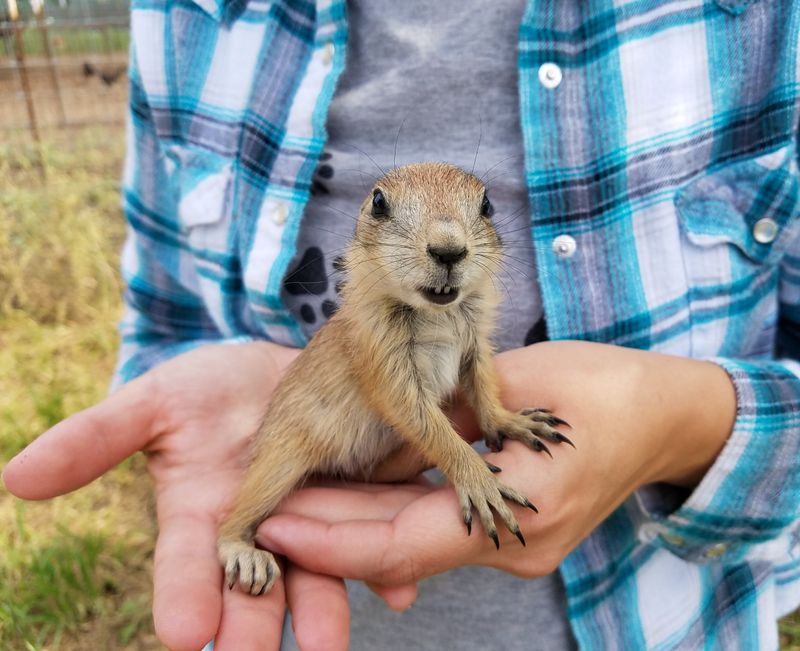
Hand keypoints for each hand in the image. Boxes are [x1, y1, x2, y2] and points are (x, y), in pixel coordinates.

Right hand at [1, 342, 350, 650]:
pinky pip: (369, 537)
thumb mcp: (153, 403)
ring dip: (321, 608)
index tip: (183, 630)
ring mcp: (307, 519)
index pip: (185, 563)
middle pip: (252, 586)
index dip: (183, 595)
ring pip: (314, 572)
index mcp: (199, 514)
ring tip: (327, 642)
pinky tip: (399, 587)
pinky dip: (383, 566)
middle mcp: (255, 530)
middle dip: (252, 626)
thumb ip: (96, 439)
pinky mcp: (351, 500)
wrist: (273, 372)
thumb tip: (15, 479)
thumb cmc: (204, 391)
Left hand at [257, 341, 735, 604]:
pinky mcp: (514, 538)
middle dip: (329, 537)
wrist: (663, 417)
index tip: (275, 524)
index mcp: (520, 509)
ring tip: (294, 508)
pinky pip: (436, 532)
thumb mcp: (515, 389)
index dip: (331, 539)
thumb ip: (443, 427)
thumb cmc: (600, 388)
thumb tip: (376, 454)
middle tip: (268, 519)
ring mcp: (516, 548)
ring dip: (355, 528)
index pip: (400, 543)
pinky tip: (352, 499)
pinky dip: (393, 517)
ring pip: (413, 546)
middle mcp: (514, 546)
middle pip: (398, 552)